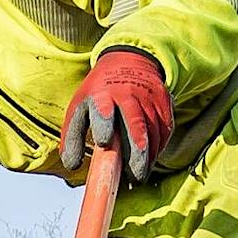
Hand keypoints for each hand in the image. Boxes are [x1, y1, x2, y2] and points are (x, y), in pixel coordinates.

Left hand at [60, 48, 173, 182]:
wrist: (129, 60)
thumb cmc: (99, 92)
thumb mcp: (79, 107)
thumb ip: (72, 137)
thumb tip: (72, 166)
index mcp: (101, 94)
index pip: (103, 109)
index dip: (104, 124)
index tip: (103, 142)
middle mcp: (127, 94)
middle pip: (135, 124)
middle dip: (137, 152)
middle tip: (135, 176)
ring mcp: (148, 97)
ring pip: (153, 130)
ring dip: (149, 156)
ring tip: (139, 175)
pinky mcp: (164, 101)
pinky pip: (165, 128)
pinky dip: (159, 146)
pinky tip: (150, 159)